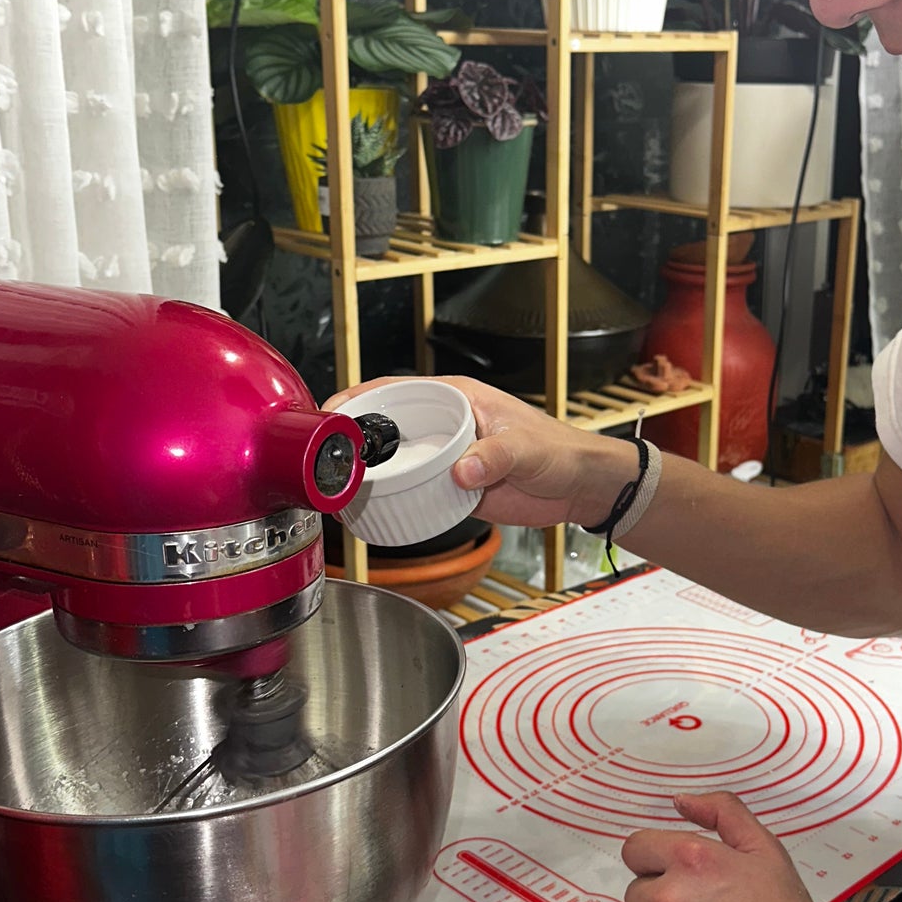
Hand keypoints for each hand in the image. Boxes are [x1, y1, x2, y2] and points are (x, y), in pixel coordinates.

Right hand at [324, 375, 632, 529]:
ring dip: (366, 474)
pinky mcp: (449, 485)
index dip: (356, 398)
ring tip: (335, 491)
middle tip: (321, 460)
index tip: (327, 414)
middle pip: (382, 426)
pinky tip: (370, 511)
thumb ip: (497, 457)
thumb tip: (462, 471)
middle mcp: (442, 423)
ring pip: (392, 460)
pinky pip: (410, 489)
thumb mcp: (527, 450)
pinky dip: (390, 498)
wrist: (580, 486)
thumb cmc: (560, 451)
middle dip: (349, 440)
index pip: (393, 389)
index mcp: (454, 398)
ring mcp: (443, 455)